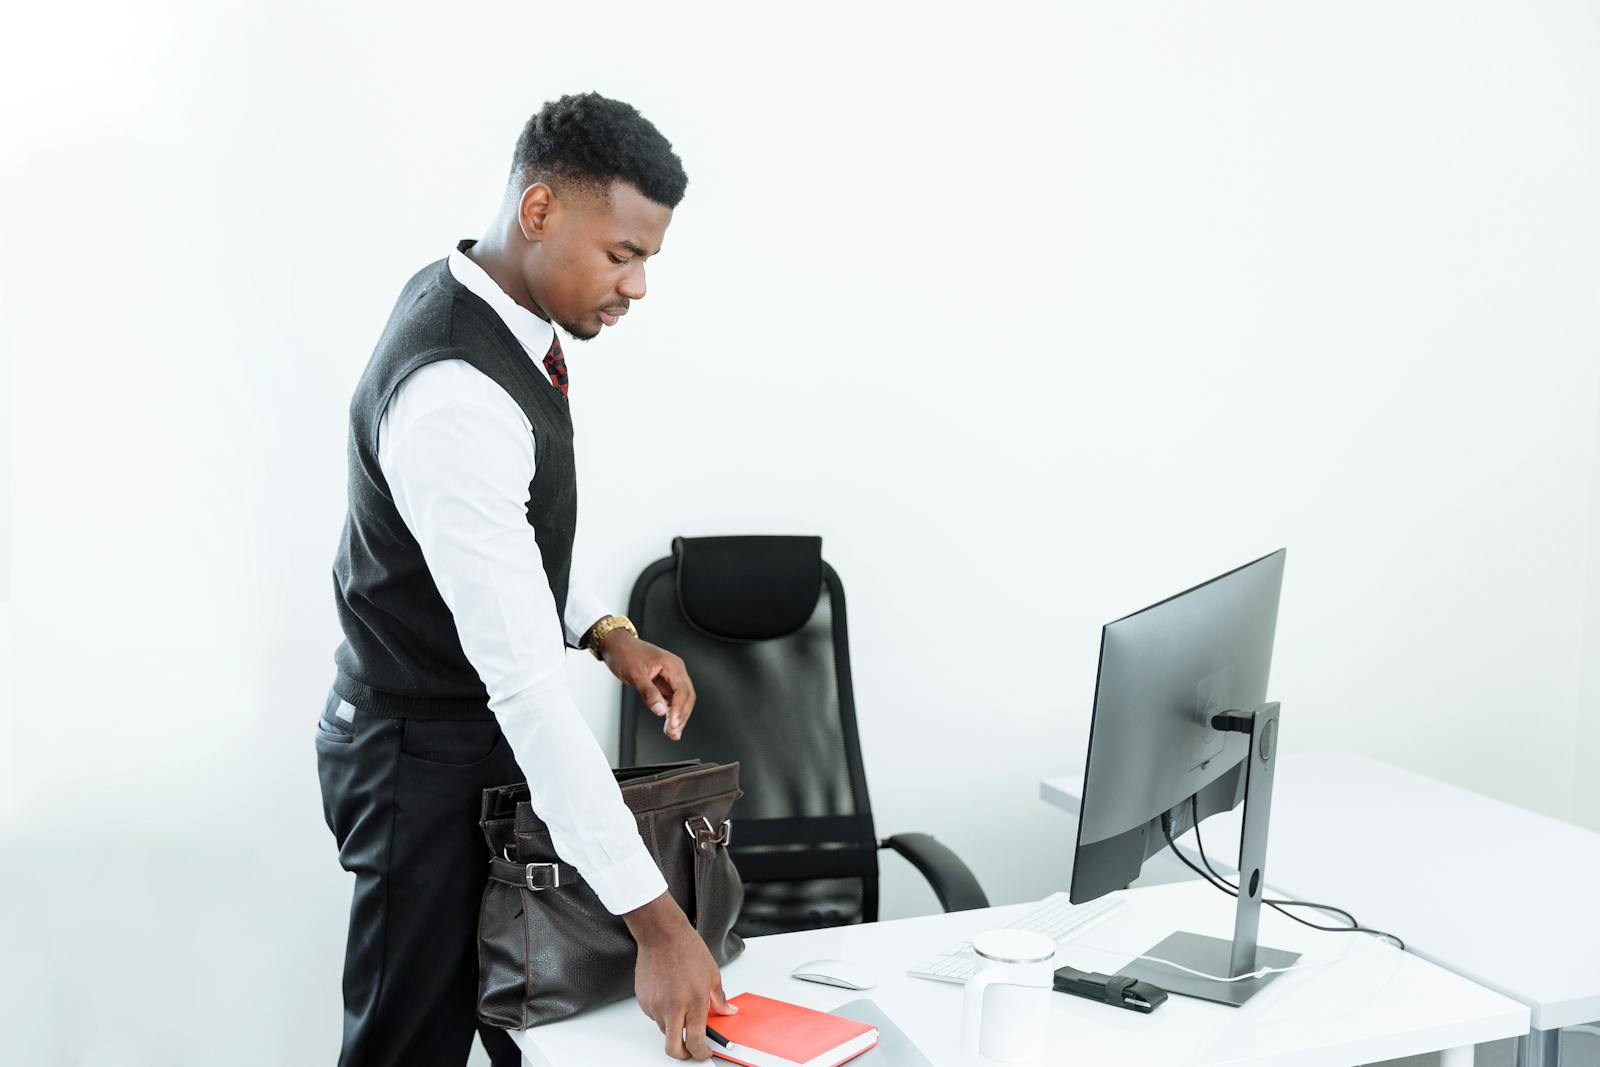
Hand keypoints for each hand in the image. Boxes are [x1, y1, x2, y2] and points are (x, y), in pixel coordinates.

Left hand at [600, 631, 696, 740]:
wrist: (616, 645)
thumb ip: (648, 692)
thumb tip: (660, 710)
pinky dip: (670, 713)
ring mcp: (670, 678)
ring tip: (672, 733)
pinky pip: (671, 701)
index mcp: (672, 665)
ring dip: (678, 717)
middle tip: (673, 732)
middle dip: (681, 716)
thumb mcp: (635, 674)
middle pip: (687, 697)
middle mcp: (675, 671)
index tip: (674, 723)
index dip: (680, 709)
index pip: (683, 690)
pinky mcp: (663, 685)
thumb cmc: (625, 653)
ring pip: (681, 701)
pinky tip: (669, 725)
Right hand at [624, 892, 737, 1059]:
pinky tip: (669, 995)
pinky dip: (662, 1012)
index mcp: (694, 1003)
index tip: (704, 1052)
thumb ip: (720, 998)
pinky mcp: (643, 1000)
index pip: (696, 1042)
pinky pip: (654, 1016)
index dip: (701, 1053)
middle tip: (689, 1050)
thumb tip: (728, 1011)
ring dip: (673, 1027)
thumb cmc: (687, 949)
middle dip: (682, 1054)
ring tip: (680, 1006)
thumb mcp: (712, 974)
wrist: (662, 934)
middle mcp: (673, 1008)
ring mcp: (656, 1005)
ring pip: (664, 1030)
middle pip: (673, 1048)